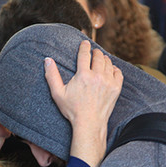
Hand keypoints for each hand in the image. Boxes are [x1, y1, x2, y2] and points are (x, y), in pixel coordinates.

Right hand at [44, 41, 122, 166]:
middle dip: (95, 52)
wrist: (89, 123)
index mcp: (83, 75)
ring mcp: (108, 82)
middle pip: (98, 56)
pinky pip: (118, 72)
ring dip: (104, 59)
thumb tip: (47, 60)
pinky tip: (110, 70)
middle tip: (93, 52)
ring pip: (108, 63)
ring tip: (100, 60)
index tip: (84, 43)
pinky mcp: (116, 88)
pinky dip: (114, 68)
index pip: (85, 54)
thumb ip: (52, 75)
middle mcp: (97, 76)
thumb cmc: (72, 110)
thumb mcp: (58, 94)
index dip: (84, 46)